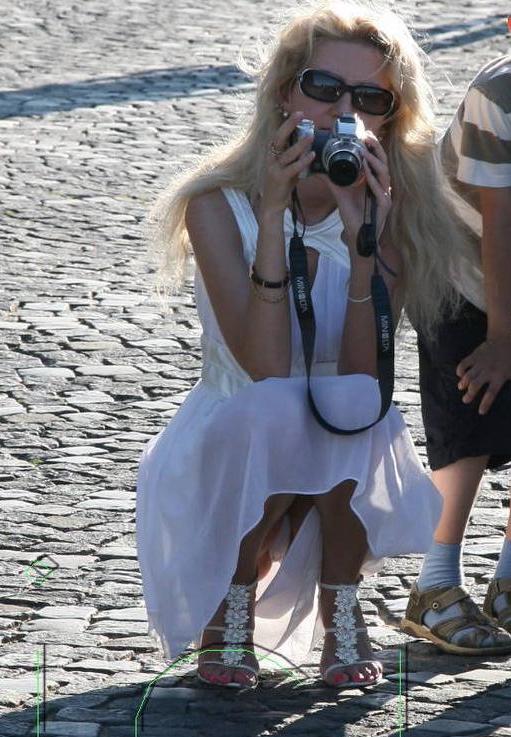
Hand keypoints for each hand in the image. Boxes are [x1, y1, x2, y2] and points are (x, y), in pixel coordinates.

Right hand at [260, 112, 315, 215]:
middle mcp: (271, 159)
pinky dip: (302, 161)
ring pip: (287, 153)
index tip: (297, 113)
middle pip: (279, 138)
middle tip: (300, 114)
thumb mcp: (288, 167)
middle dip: (289, 125)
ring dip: (300, 144)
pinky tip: (311, 155)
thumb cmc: (281, 185)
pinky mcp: (279, 178)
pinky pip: (292, 168)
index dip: (287, 123)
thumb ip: (295, 157)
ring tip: (311, 136)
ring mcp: (274, 168)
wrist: (272, 204)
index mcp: (272, 154)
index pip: (279, 135)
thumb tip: (308, 146)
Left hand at [321, 131, 391, 250]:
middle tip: (367, 136)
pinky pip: (380, 190)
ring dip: (374, 162)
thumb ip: (333, 181)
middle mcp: (382, 186)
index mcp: (374, 181)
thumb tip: (321, 169)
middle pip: (383, 162)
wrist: (356, 235)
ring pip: (384, 174)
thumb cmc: (352, 215)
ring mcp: (385, 195)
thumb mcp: (341, 193)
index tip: (364, 134)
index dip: (372, 146)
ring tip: (365, 152)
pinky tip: (366, 173)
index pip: (376, 159)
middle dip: (376, 148)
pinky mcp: (384, 205)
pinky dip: (372, 180)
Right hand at [456, 335, 510, 413]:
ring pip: (468, 376)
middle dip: (470, 395)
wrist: (504, 339)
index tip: (481, 412)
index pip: (491, 394)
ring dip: (463, 383)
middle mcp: (488, 372)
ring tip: (460, 388)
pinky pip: (464, 364)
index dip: (485, 404)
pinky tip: (460, 374)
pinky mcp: (474, 356)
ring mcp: (480, 363)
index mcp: (499, 377)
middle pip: (476, 386)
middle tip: (465, 400)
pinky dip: (460, 370)